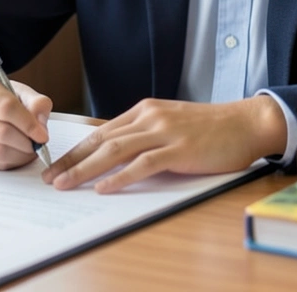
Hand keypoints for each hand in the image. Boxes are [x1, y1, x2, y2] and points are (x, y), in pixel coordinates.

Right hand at [0, 70, 51, 169]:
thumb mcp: (19, 92)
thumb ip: (36, 103)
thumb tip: (41, 125)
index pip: (6, 107)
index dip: (28, 124)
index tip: (43, 136)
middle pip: (2, 133)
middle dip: (26, 143)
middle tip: (38, 145)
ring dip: (20, 156)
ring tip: (29, 150)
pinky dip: (9, 163)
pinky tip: (14, 154)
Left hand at [41, 96, 286, 193]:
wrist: (246, 122)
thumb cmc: (211, 128)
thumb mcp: (170, 123)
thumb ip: (145, 134)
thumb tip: (116, 153)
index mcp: (144, 110)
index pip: (101, 132)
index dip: (75, 150)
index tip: (55, 165)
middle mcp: (150, 117)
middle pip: (101, 140)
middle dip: (71, 160)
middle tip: (50, 178)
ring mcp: (164, 132)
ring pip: (115, 150)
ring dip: (86, 169)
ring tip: (66, 184)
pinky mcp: (179, 149)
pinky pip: (143, 164)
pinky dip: (121, 176)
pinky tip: (104, 187)